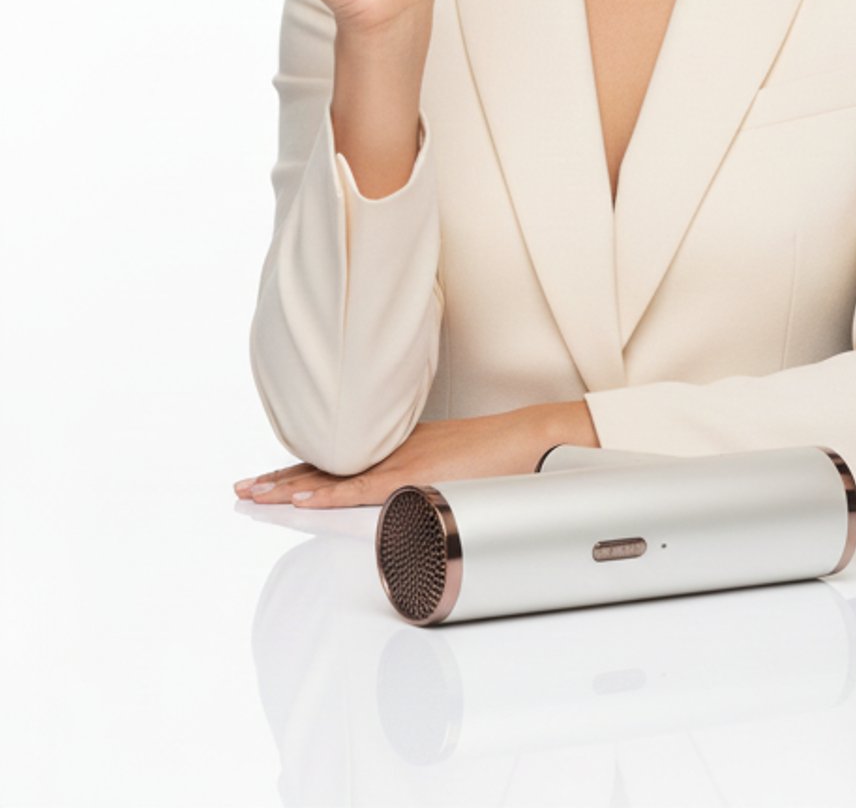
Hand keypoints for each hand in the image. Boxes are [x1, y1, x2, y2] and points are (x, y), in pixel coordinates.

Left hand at [232, 401, 595, 508]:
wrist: (530, 438)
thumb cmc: (503, 455)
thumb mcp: (454, 463)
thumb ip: (427, 479)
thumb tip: (413, 501)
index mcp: (401, 447)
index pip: (341, 460)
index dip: (303, 470)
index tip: (270, 479)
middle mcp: (394, 449)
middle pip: (326, 465)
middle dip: (280, 478)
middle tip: (242, 488)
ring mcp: (401, 461)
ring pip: (333, 475)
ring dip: (288, 486)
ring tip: (252, 495)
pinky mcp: (413, 475)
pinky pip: (360, 489)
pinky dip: (327, 495)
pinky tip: (300, 500)